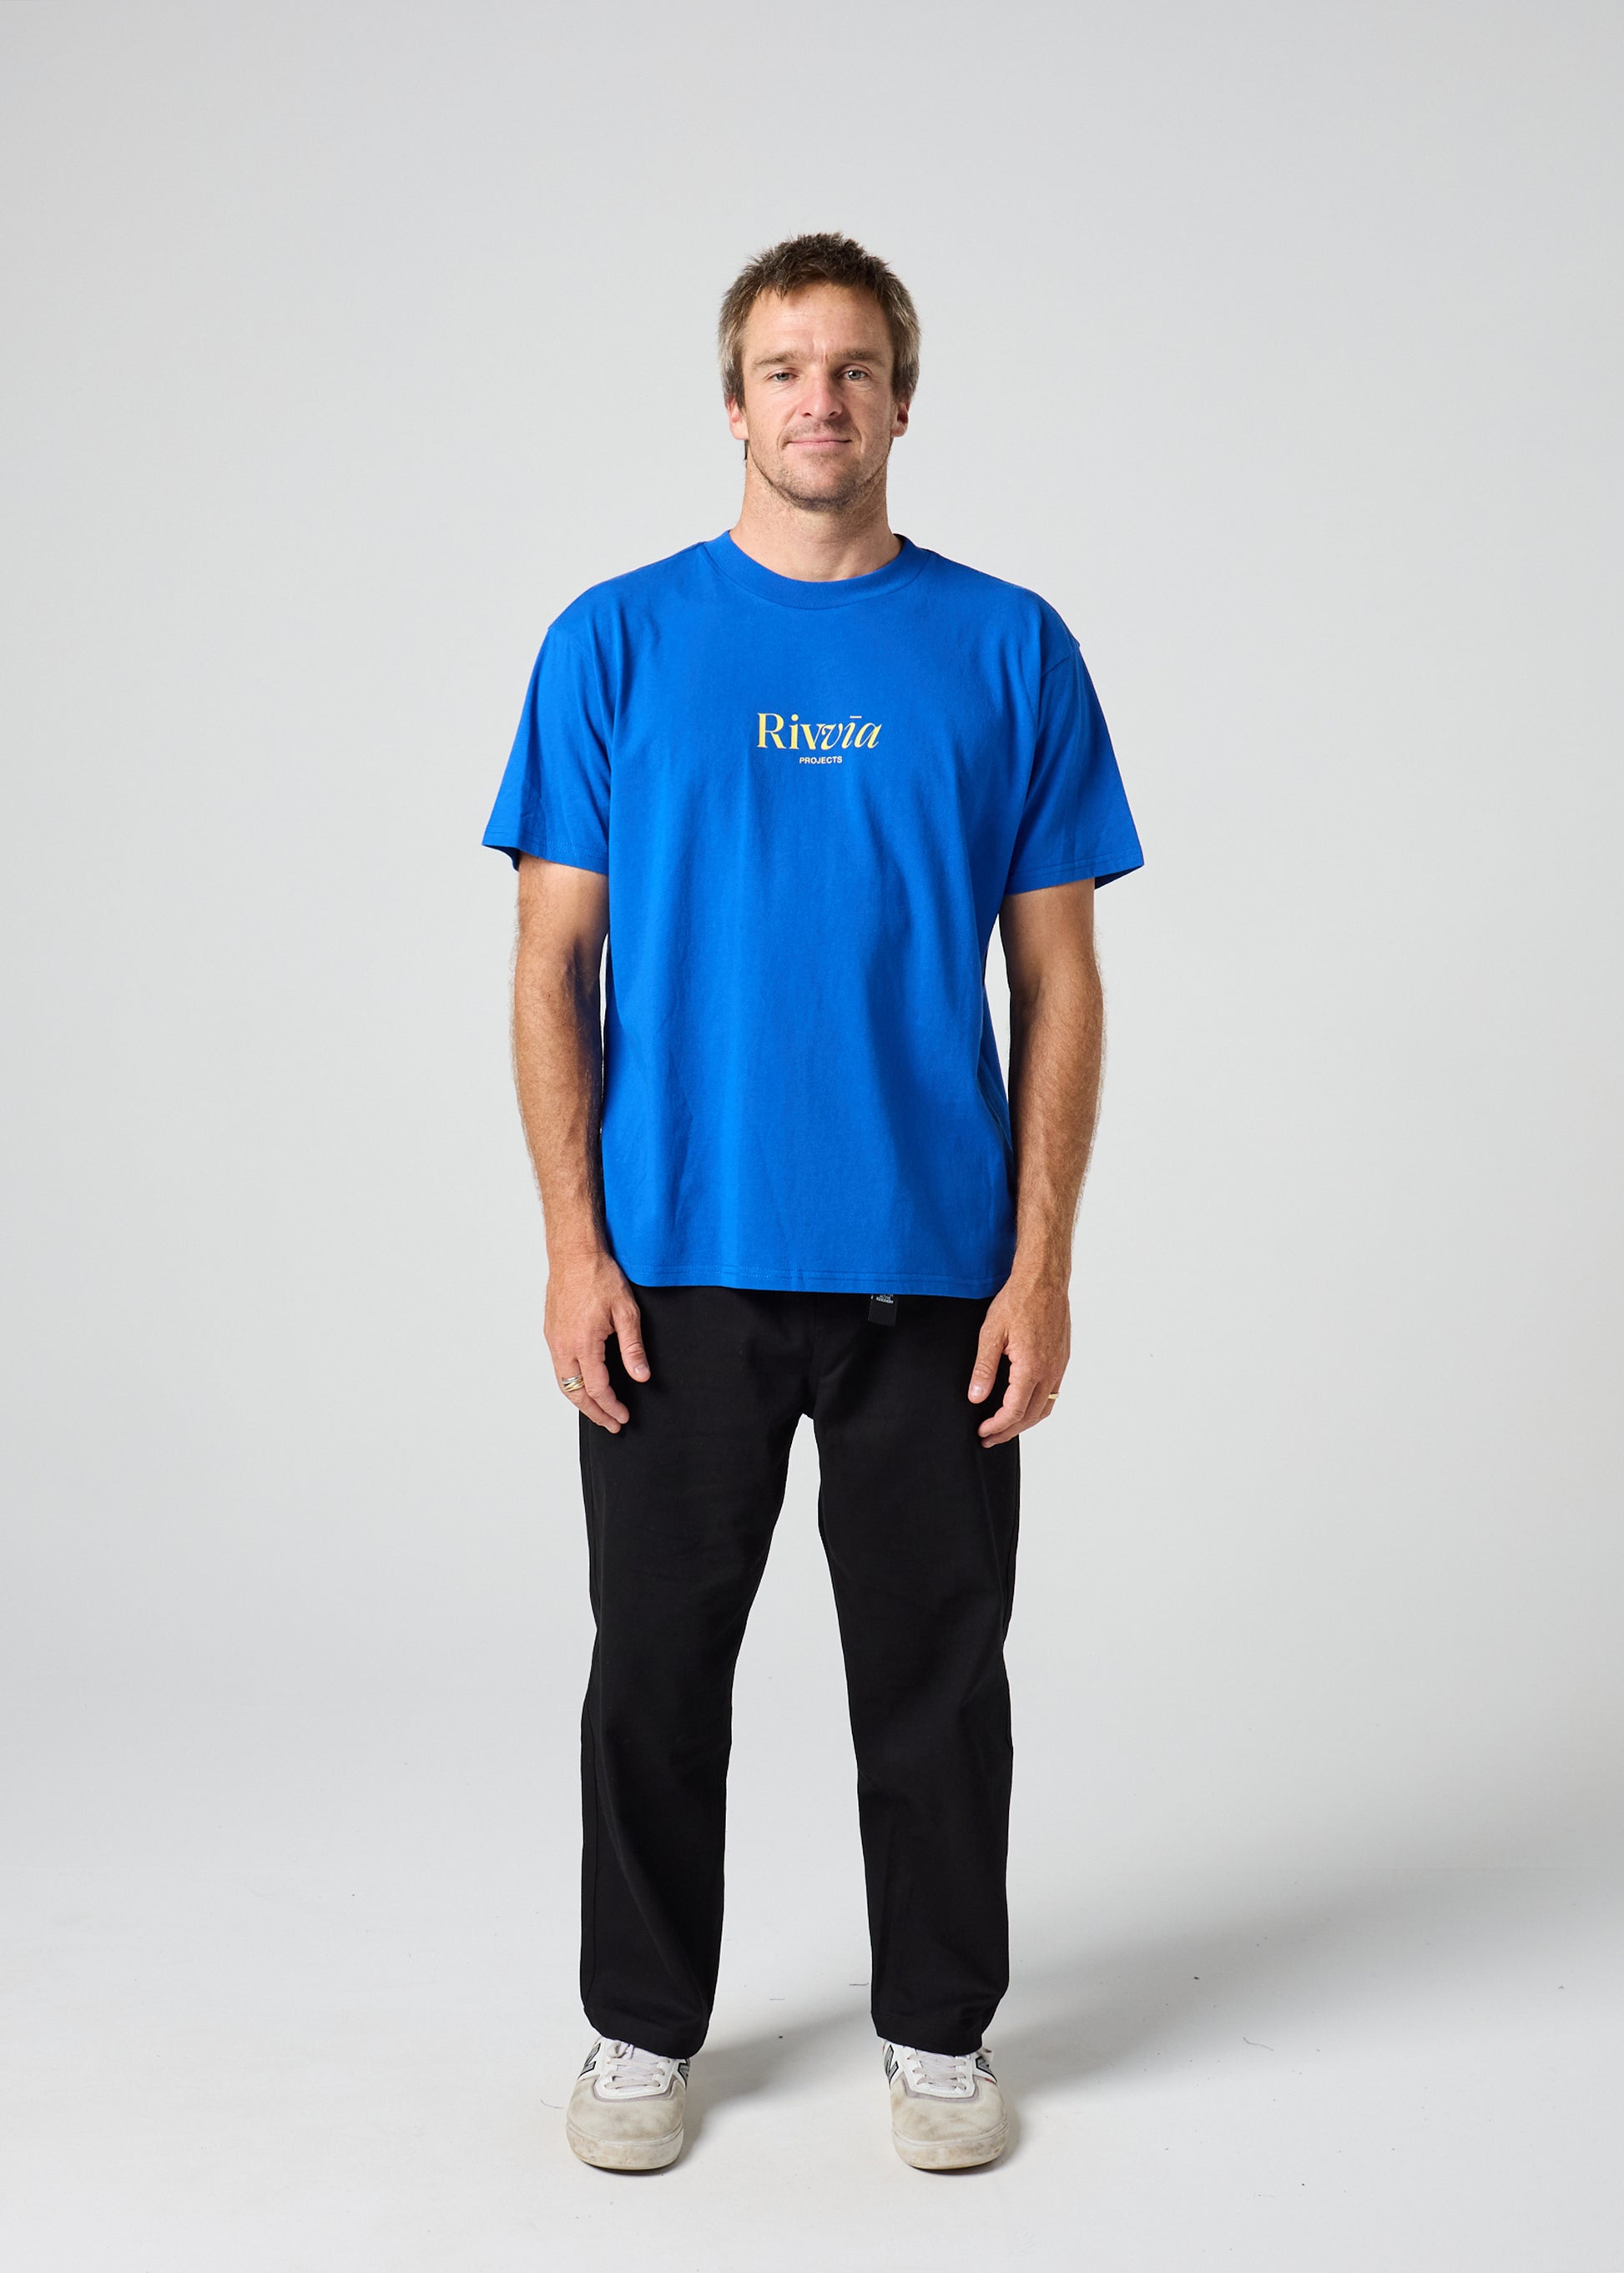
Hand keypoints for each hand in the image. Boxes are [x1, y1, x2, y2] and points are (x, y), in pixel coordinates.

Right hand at [544, 1250, 649, 1432]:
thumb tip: (641, 1375)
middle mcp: (563, 1346)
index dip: (611, 1406)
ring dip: (580, 1401)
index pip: (597, 1388)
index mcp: (583, 1343)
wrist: (573, 1254)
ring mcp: (553, 1340)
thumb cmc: (599, 1276)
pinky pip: (558, 1368)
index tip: (623, 1417)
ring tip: (598, 1411)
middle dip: (595, 1412)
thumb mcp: (626, 1311)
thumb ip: (633, 1347)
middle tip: (611, 1424)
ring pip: (563, 1383)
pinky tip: (583, 1384)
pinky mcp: (551, 1332)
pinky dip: (571, 1383)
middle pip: (575, 1393)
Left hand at [967, 1269, 1069, 1445]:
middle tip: (989, 1438)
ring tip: (1005, 1428)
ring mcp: (1059, 1366)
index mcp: (1031, 1368)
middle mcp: (1050, 1371)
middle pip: (1030, 1416)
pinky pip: (1053, 1394)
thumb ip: (984, 1368)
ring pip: (1045, 1408)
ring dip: (1024, 1423)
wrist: (1044, 1280)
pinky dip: (1037, 1408)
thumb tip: (976, 1397)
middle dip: (1008, 1431)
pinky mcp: (1062, 1360)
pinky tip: (1024, 1405)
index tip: (982, 1431)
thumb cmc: (1017, 1301)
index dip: (996, 1426)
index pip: (1014, 1411)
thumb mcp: (991, 1333)